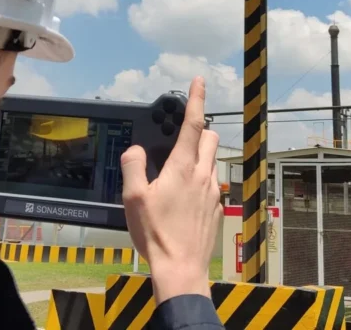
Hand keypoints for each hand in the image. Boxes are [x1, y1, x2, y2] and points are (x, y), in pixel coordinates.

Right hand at [121, 77, 221, 303]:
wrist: (181, 269)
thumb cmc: (156, 234)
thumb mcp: (133, 198)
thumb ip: (133, 167)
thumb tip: (136, 150)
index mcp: (183, 167)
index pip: (193, 124)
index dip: (196, 99)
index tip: (199, 81)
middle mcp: (203, 175)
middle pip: (210, 137)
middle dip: (200, 128)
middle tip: (183, 134)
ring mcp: (213, 192)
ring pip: (212, 160)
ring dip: (200, 156)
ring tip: (178, 173)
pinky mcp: (217, 209)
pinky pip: (212, 184)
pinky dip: (201, 180)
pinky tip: (185, 199)